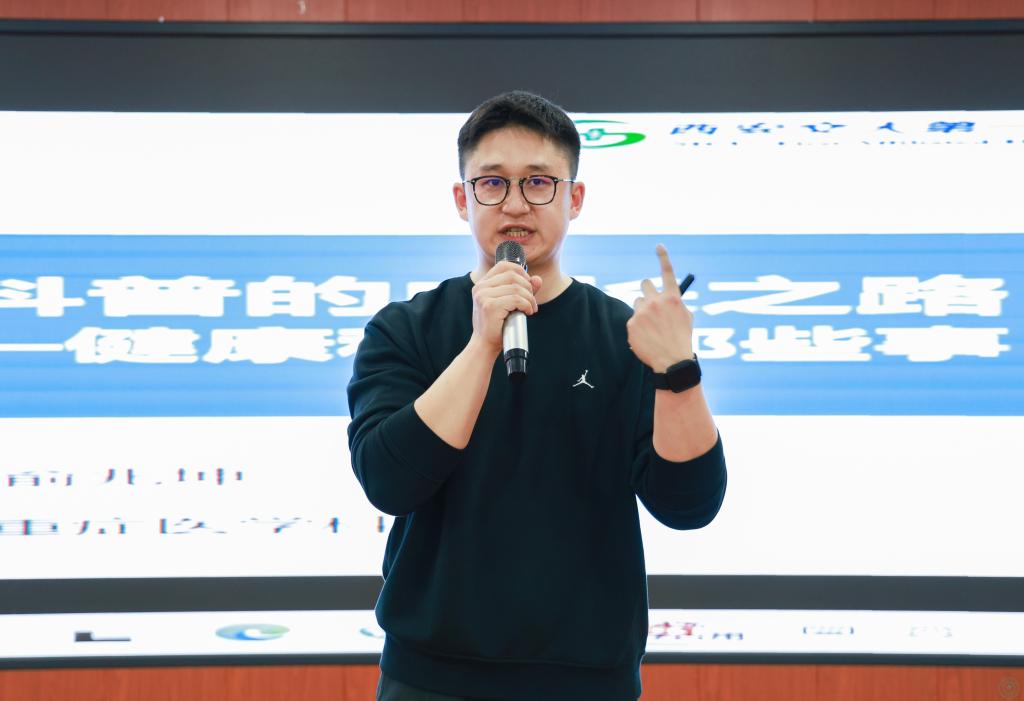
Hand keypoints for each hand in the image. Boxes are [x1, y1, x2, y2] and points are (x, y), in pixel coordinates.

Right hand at [470, 262, 542, 354]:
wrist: (484, 345)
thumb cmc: (496, 325)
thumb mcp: (509, 304)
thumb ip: (523, 290)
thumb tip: (537, 279)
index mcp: (482, 284)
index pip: (504, 265)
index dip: (520, 271)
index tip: (527, 285)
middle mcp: (480, 287)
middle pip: (512, 275)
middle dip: (528, 287)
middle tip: (531, 301)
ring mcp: (484, 296)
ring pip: (516, 287)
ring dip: (529, 298)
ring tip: (530, 309)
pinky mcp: (490, 306)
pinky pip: (516, 299)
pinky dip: (526, 305)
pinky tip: (527, 312)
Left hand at [626, 245, 693, 371]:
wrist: (672, 361)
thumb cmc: (682, 339)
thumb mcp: (686, 317)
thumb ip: (676, 303)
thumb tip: (666, 295)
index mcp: (673, 298)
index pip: (667, 271)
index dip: (663, 256)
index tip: (658, 245)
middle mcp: (657, 301)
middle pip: (645, 284)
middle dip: (647, 290)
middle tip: (651, 301)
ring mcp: (642, 312)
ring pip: (637, 302)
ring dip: (642, 309)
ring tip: (651, 326)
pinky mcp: (632, 323)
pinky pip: (633, 319)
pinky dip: (638, 327)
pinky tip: (647, 337)